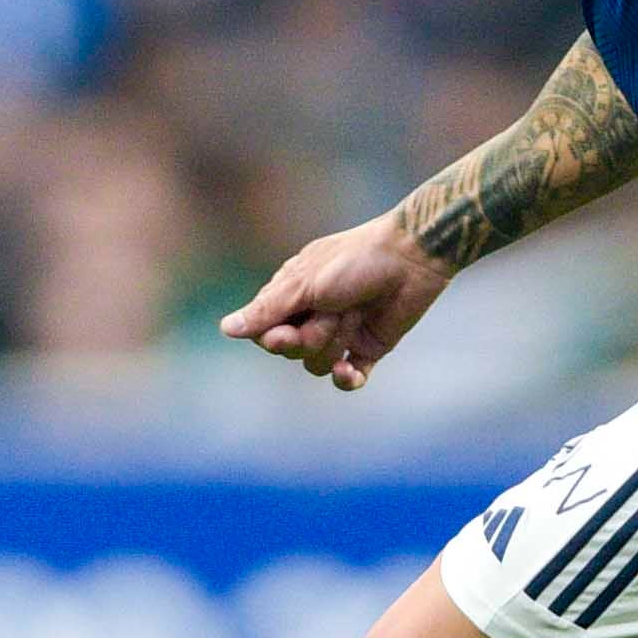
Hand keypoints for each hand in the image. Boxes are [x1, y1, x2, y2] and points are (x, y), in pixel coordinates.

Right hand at [220, 215, 452, 392]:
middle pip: (290, 351)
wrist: (411, 258)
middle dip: (308, 337)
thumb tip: (226, 328)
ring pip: (315, 365)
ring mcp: (340, 334)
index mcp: (292, 295)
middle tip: (330, 314)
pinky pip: (347, 379)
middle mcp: (312, 315)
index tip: (284, 332)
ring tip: (354, 316)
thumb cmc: (355, 261)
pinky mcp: (367, 349)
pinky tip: (347, 370)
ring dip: (333, 344)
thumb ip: (267, 309)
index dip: (273, 338)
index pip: (265, 332)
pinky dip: (346, 379)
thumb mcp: (305, 283)